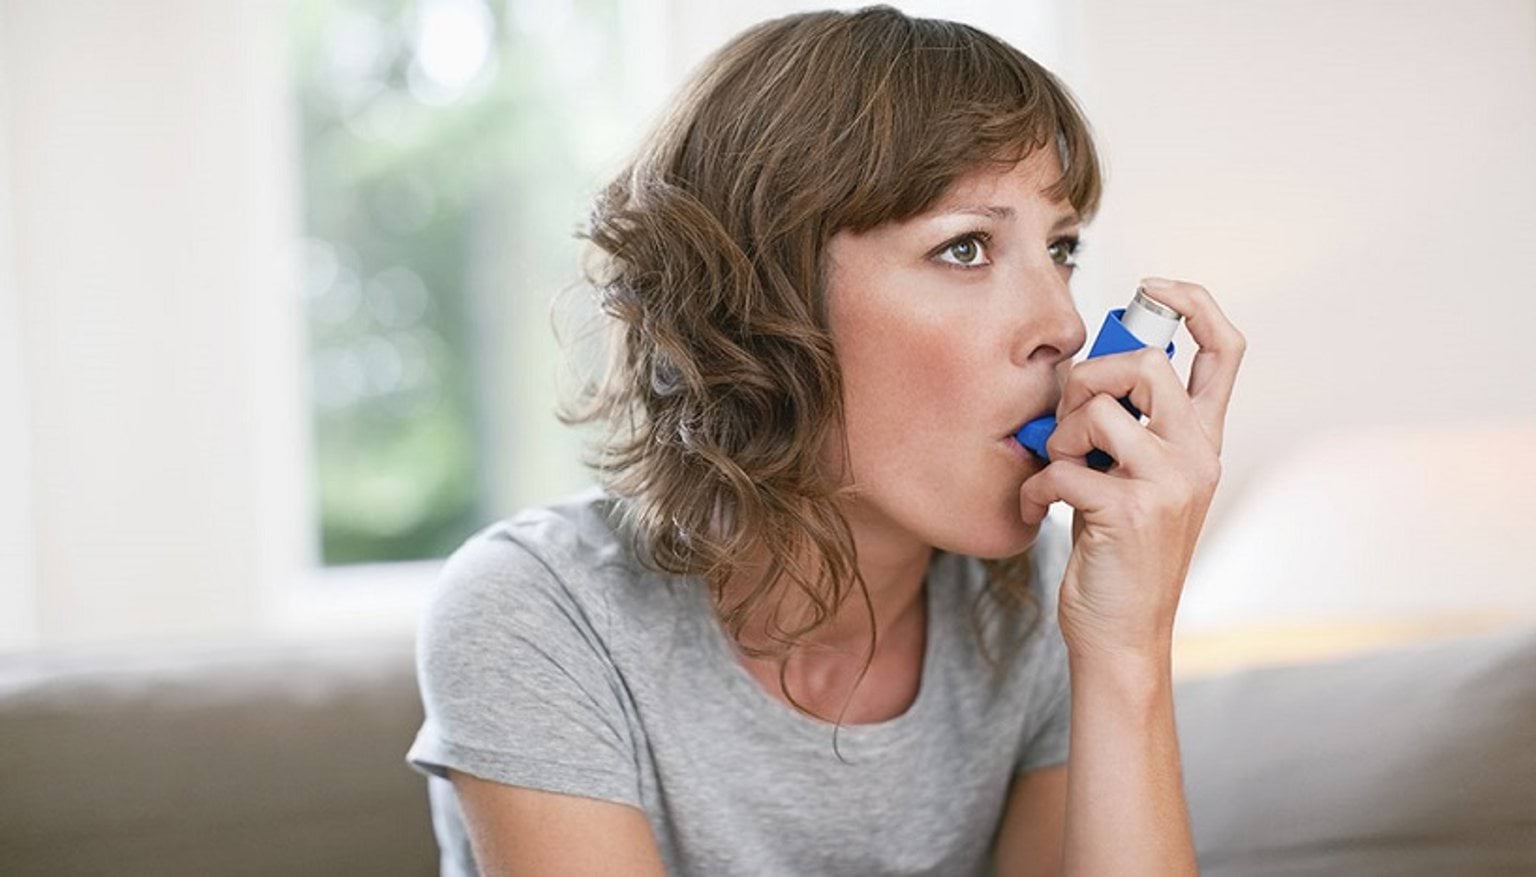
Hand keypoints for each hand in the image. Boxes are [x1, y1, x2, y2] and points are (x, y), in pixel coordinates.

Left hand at [1018, 278, 1246, 661]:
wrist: (1122, 634)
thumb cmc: (1118, 553)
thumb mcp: (1136, 481)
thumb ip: (1128, 430)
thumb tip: (1084, 376)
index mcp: (1203, 442)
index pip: (1226, 349)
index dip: (1194, 301)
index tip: (1151, 286)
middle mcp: (1197, 456)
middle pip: (1148, 361)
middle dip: (1089, 376)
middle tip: (1067, 418)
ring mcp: (1168, 484)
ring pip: (1099, 411)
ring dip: (1057, 436)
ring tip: (1052, 468)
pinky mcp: (1128, 512)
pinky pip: (1063, 467)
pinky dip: (1034, 487)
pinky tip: (1032, 509)